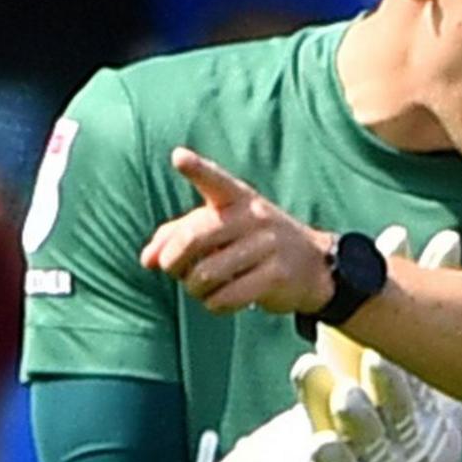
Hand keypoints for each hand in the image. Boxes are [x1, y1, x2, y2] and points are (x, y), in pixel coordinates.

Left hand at [141, 148, 334, 314]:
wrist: (313, 265)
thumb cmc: (252, 243)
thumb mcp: (221, 228)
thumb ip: (177, 235)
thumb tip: (147, 260)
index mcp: (237, 198)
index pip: (215, 180)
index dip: (196, 169)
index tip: (178, 157)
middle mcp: (253, 216)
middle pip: (193, 239)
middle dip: (173, 261)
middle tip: (173, 270)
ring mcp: (268, 246)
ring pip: (206, 275)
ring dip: (194, 289)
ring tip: (202, 288)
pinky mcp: (276, 276)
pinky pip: (226, 298)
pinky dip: (214, 304)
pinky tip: (220, 300)